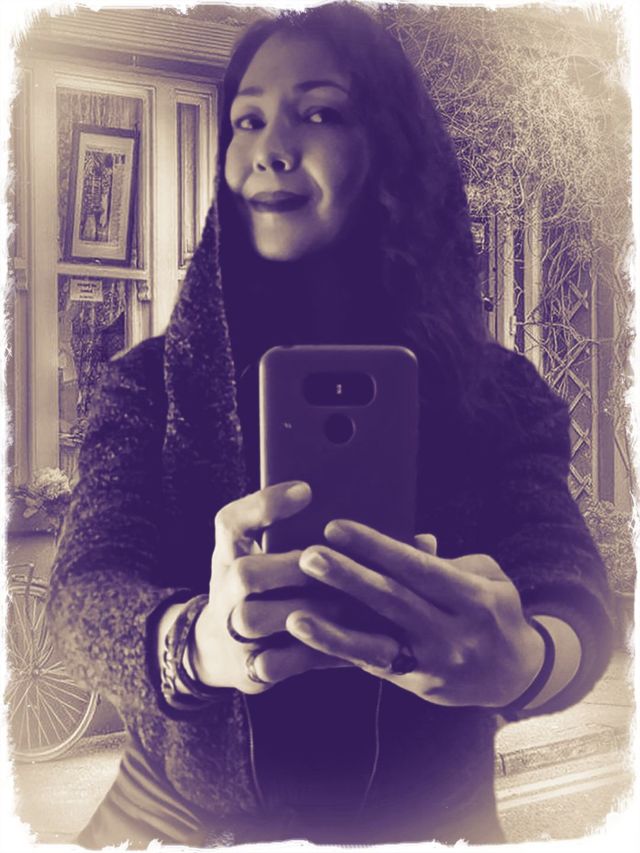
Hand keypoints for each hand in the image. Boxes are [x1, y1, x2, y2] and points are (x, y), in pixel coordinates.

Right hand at [191, 482, 346, 693]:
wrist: (223, 649)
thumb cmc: (265, 587)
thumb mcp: (263, 555)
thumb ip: (299, 533)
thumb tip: (373, 512)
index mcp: (230, 553)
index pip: (231, 522)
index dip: (264, 505)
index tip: (307, 490)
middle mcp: (225, 590)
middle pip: (244, 571)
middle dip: (291, 566)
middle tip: (334, 561)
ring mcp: (233, 631)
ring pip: (255, 617)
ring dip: (306, 609)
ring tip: (350, 603)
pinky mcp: (251, 668)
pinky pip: (280, 663)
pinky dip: (318, 653)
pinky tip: (354, 644)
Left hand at [287, 520, 544, 707]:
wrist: (516, 672)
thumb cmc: (492, 609)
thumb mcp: (484, 576)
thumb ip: (444, 561)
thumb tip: (410, 541)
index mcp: (474, 599)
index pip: (418, 569)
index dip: (376, 548)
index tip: (336, 528)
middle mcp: (454, 635)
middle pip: (394, 604)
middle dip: (347, 579)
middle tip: (308, 557)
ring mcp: (435, 665)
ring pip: (377, 647)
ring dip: (333, 632)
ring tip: (295, 616)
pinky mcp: (417, 685)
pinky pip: (374, 666)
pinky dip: (340, 653)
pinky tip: (310, 642)